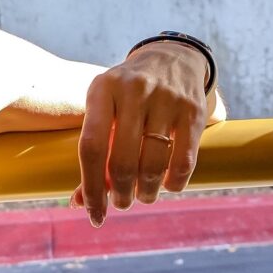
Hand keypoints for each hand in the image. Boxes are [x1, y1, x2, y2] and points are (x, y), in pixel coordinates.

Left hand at [70, 41, 208, 226]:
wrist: (171, 57)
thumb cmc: (127, 94)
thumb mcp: (104, 108)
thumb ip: (94, 152)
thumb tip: (79, 204)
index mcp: (102, 89)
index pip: (91, 147)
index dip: (91, 188)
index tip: (93, 214)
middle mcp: (133, 90)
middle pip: (122, 161)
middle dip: (121, 194)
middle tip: (122, 202)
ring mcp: (165, 98)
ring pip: (152, 165)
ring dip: (146, 192)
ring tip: (144, 195)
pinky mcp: (193, 110)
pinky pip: (183, 161)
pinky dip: (174, 183)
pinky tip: (167, 185)